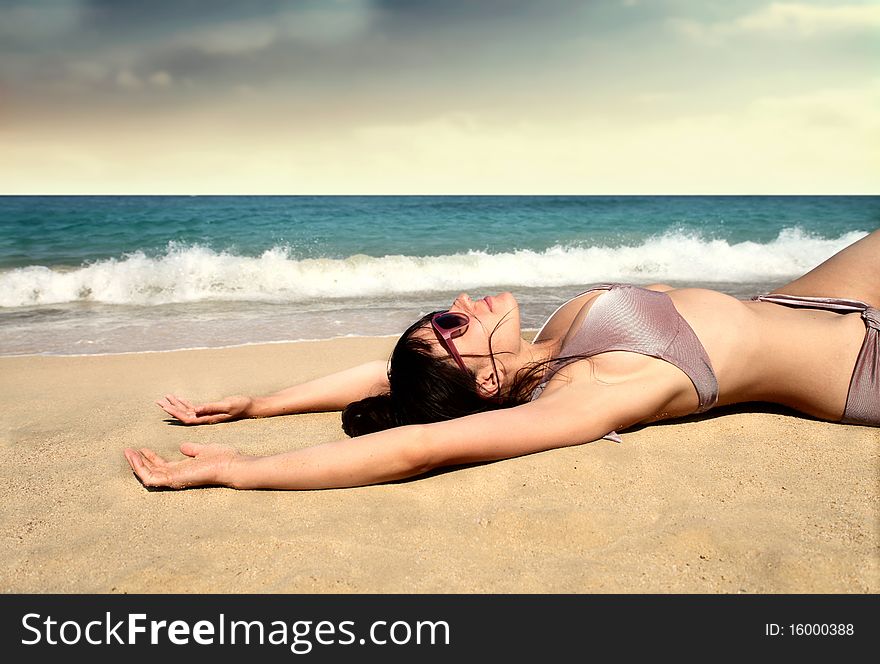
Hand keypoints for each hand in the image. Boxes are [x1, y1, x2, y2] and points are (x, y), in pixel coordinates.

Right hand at [124, 443, 238, 488]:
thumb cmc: (223, 458)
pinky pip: (151, 478)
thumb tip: (183, 446)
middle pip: (151, 471)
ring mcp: (175, 479)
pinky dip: (140, 469)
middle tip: (128, 451)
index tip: (141, 448)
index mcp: (183, 468)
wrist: (231, 464)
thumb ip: (192, 449)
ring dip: (136, 465)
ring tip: (128, 452)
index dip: (150, 458)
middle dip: (138, 462)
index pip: (161, 466)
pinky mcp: (174, 479)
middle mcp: (177, 475)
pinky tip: (135, 457)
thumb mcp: (203, 450)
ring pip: (147, 476)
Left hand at [156, 394, 252, 424]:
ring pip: (187, 411)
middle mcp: (204, 418)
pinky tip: (178, 398)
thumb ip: (211, 407)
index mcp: (207, 418)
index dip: (175, 413)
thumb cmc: (240, 405)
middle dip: (171, 408)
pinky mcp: (209, 410)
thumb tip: (195, 410)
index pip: (187, 418)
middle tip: (159, 401)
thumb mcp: (226, 405)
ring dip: (175, 405)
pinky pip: (193, 408)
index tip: (165, 407)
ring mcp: (206, 414)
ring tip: (164, 398)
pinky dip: (185, 403)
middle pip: (183, 415)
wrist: (250, 406)